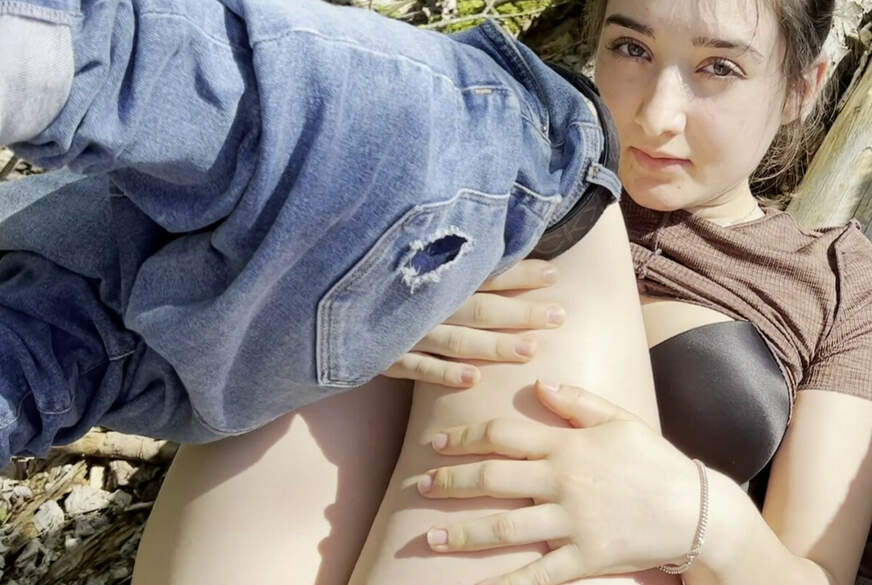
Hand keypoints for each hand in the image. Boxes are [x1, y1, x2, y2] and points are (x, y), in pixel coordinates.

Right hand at [383, 260, 565, 387]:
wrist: (316, 297)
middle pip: (479, 305)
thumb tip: (497, 248)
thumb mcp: (411, 259)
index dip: (519, 274)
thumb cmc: (373, 276)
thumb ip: (448, 257)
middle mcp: (420, 298)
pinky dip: (442, 372)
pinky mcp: (379, 354)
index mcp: (431, 272)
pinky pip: (413, 365)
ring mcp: (400, 327)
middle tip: (560, 316)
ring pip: (453, 338)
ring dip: (492, 345)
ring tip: (530, 351)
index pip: (483, 271)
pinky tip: (472, 381)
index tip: (554, 275)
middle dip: (521, 312)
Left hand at [416, 381, 700, 584]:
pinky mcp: (585, 558)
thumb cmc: (655, 461)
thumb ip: (578, 401)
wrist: (698, 511)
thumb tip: (539, 381)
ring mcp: (572, 523)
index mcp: (567, 446)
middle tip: (420, 487)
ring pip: (505, 527)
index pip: (503, 435)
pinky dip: (507, 584)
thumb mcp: (620, 419)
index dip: (465, 437)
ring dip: (463, 532)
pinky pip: (539, 574)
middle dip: (451, 482)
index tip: (436, 443)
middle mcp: (562, 482)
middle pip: (493, 478)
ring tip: (431, 537)